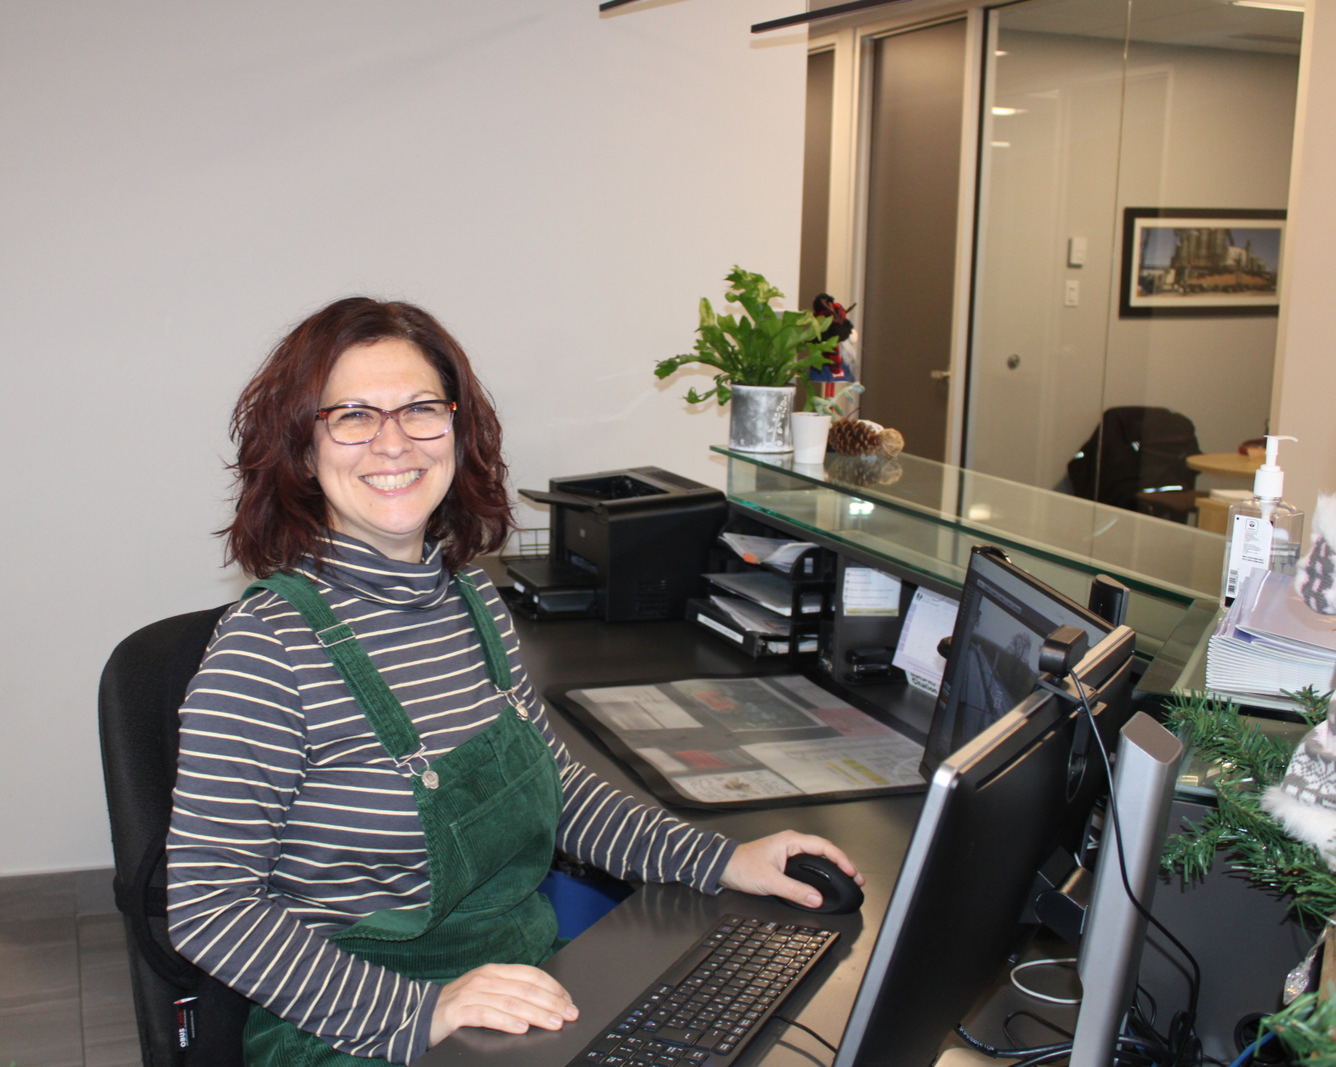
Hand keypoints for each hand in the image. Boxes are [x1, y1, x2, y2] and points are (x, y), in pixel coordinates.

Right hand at [428, 962, 578, 1046]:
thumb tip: (546, 1004)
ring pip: (512, 1002)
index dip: (553, 988)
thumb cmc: (459, 1007)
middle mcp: (485, 979)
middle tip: (569, 1014)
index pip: (531, 975)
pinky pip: (488, 1015)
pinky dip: (507, 1022)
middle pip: (526, 990)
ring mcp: (472, 993)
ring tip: (554, 1022)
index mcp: (495, 972)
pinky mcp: (459, 1011)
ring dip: (537, 1013)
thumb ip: (511, 994)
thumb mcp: (487, 994)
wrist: (420, 1014)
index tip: (569, 1001)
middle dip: (552, 1003)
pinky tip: (521, 1028)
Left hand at [719, 830, 863, 908]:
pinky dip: (823, 870)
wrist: (725, 867)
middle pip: (825, 850)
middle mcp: (792, 843)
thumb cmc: (742, 867)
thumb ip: (794, 890)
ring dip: (834, 866)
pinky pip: (811, 863)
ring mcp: (790, 851)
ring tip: (847, 878)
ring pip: (818, 856)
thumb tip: (816, 898)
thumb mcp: (770, 881)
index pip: (823, 847)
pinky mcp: (787, 860)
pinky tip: (827, 879)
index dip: (840, 859)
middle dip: (843, 863)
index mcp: (790, 841)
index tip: (851, 872)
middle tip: (856, 878)